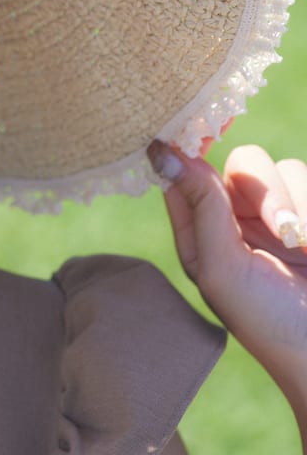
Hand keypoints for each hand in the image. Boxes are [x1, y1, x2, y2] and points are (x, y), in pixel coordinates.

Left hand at [151, 138, 306, 441]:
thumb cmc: (270, 324)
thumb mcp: (223, 268)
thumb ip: (200, 205)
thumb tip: (161, 149)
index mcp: (205, 233)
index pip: (186, 174)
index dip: (188, 150)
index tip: (196, 131)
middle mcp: (242, 219)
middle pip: (244, 163)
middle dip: (266, 191)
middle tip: (285, 231)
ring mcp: (283, 217)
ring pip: (286, 170)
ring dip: (299, 205)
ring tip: (305, 249)